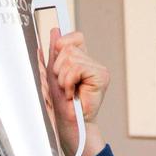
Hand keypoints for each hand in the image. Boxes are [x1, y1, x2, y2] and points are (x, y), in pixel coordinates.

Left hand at [47, 30, 108, 155]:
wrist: (68, 125)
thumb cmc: (61, 105)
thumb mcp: (53, 75)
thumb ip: (55, 53)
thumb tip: (55, 31)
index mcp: (82, 60)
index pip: (73, 37)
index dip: (62, 46)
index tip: (58, 64)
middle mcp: (92, 62)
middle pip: (68, 47)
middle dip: (58, 68)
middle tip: (64, 86)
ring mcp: (99, 69)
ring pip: (71, 58)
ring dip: (63, 78)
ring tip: (68, 92)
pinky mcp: (102, 76)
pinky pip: (77, 67)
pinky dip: (69, 82)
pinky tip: (74, 94)